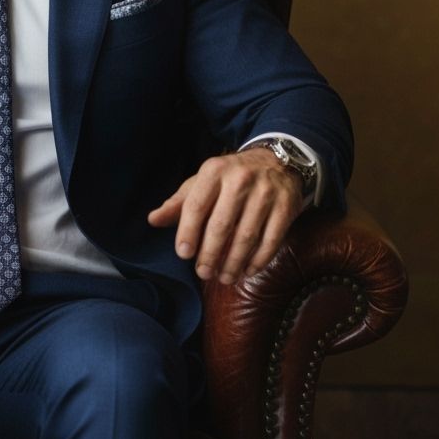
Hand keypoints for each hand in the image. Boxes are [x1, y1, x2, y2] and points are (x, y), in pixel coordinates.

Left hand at [146, 148, 302, 284]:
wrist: (275, 161)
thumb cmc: (229, 177)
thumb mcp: (202, 182)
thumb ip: (179, 203)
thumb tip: (153, 220)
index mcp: (213, 171)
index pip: (196, 205)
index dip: (188, 232)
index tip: (183, 254)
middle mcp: (240, 180)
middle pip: (221, 225)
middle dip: (210, 254)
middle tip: (203, 273)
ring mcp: (265, 193)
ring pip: (246, 236)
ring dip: (234, 262)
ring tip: (224, 277)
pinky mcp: (286, 206)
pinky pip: (271, 240)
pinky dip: (258, 260)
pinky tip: (248, 271)